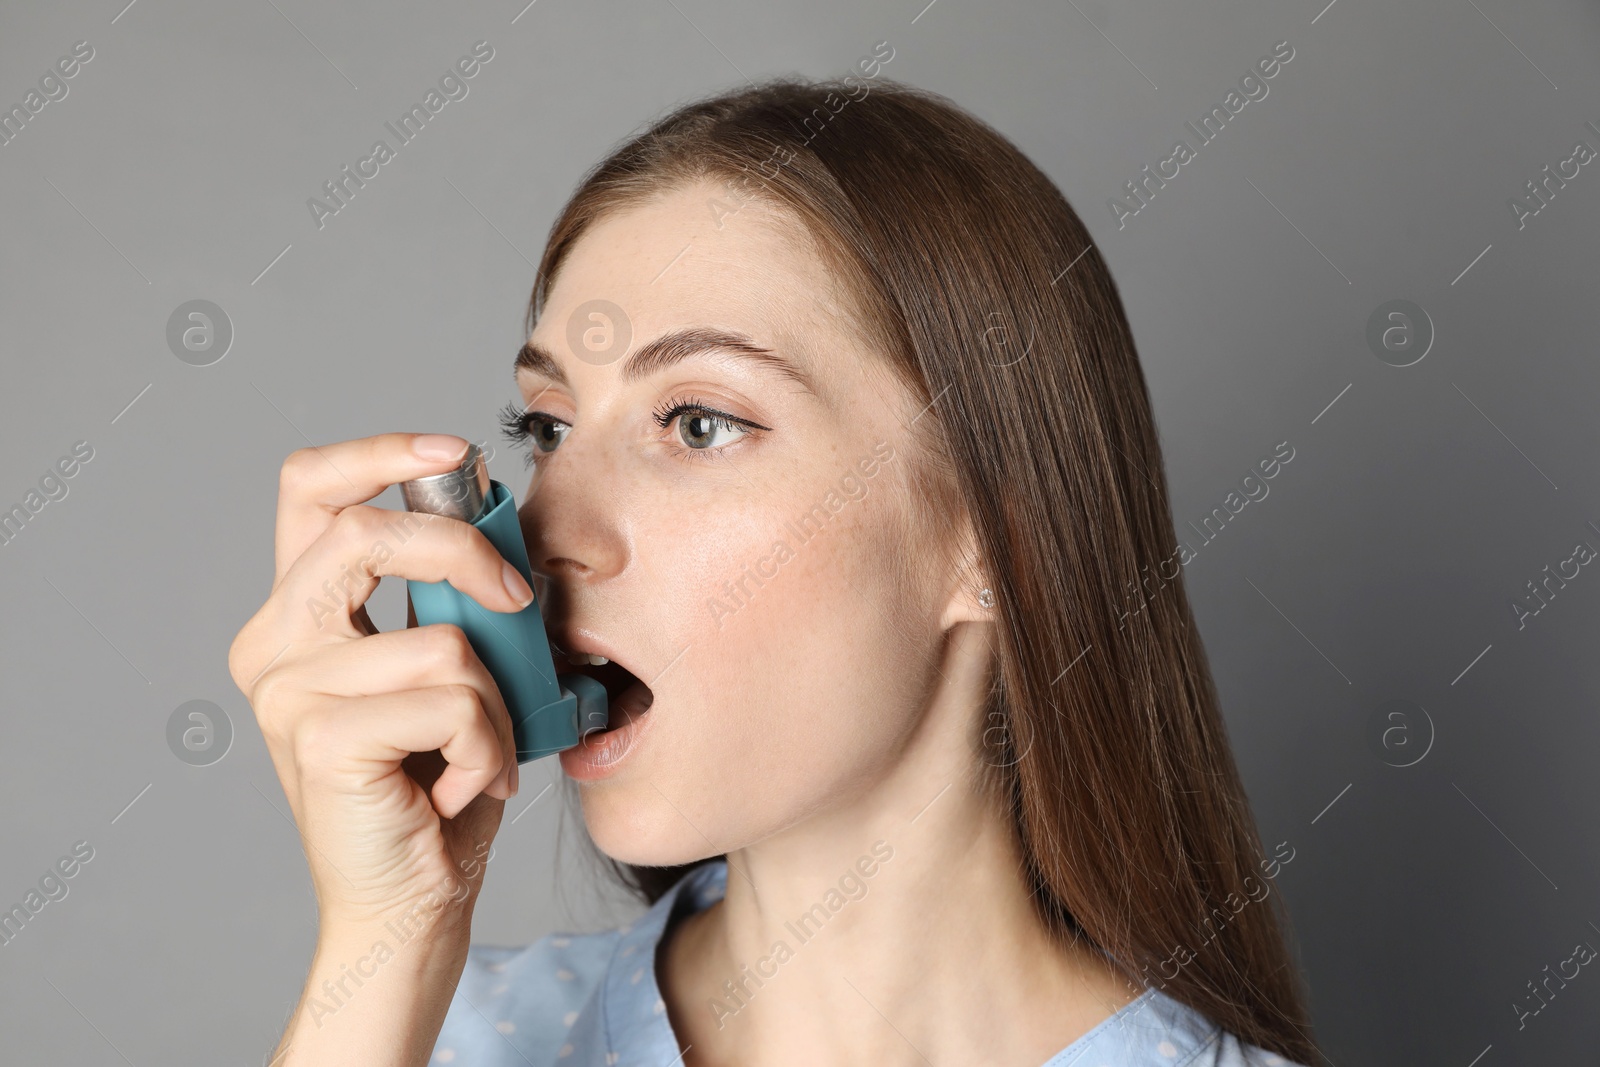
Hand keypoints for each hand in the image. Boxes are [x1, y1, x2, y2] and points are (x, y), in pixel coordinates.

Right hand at [228, 433, 534, 926]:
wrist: (411, 900)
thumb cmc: (435, 784)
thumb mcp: (445, 668)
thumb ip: (446, 597)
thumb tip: (497, 518)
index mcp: (297, 615)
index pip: (309, 489)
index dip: (379, 451)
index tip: (454, 449)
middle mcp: (273, 643)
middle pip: (366, 532)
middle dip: (463, 550)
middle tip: (517, 599)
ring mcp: (288, 691)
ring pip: (442, 639)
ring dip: (495, 700)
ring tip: (481, 749)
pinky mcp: (321, 738)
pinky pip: (453, 699)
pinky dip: (487, 743)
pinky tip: (464, 784)